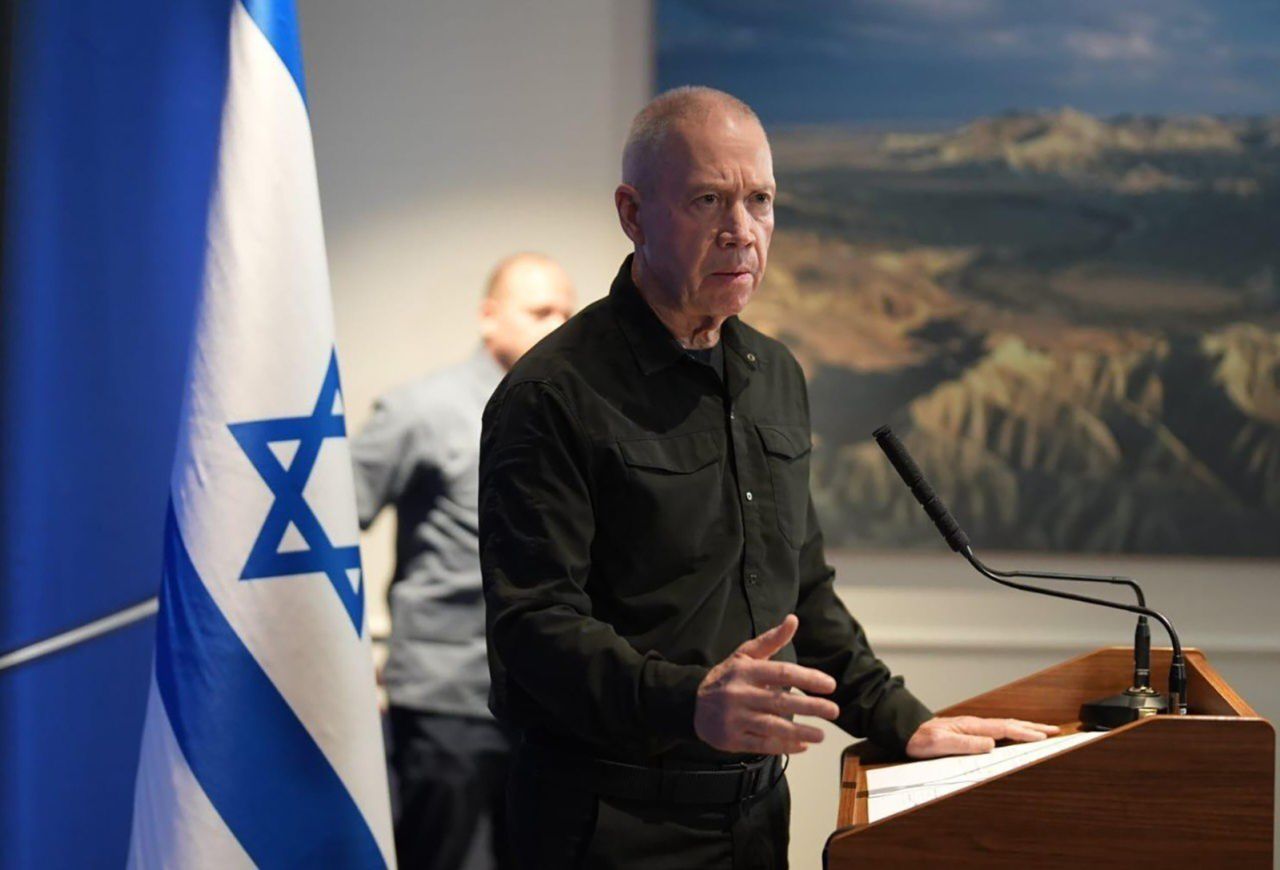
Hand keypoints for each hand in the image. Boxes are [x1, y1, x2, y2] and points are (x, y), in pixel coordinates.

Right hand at [694, 614, 840, 754]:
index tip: (830, 685)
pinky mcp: (732, 739)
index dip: (808, 678)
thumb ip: (771, 640)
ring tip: (822, 735)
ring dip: (801, 732)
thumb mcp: (744, 654)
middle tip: (834, 710)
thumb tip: (793, 620)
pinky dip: (785, 747)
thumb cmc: (727, 677)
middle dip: (811, 707)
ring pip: (773, 727)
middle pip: (781, 702)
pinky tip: (803, 746)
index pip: (782, 673)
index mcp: (746, 671)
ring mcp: (736, 718)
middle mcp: (740, 694)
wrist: (692, 703)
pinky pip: (763, 745)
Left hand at [905, 715, 1060, 758]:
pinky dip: (1012, 732)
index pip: (1005, 728)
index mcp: (972, 726)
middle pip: (1010, 724)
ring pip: (1005, 726)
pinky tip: (1015, 736)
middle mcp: (975, 724)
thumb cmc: (921, 739)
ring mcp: (973, 727)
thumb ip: (965, 743)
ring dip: (1025, 728)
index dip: (1026, 733)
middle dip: (1033, 727)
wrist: (906, 732)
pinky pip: (997, 731)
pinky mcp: (969, 732)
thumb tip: (992, 744)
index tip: (1044, 737)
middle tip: (1055, 731)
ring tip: (1042, 732)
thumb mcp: (941, 743)